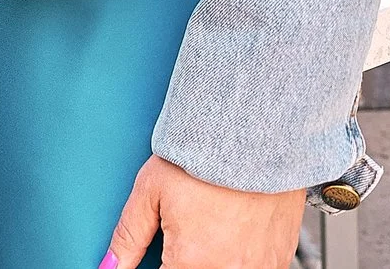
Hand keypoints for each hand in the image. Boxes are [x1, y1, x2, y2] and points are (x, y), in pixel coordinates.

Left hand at [103, 156, 305, 268]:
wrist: (255, 133)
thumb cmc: (203, 156)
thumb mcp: (150, 190)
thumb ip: (129, 236)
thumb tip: (110, 266)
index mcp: (191, 261)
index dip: (161, 263)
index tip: (166, 249)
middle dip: (186, 258)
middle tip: (191, 227)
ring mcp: (258, 267)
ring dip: (216, 257)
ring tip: (214, 224)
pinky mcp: (280, 257)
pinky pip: (256, 268)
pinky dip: (242, 256)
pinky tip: (236, 229)